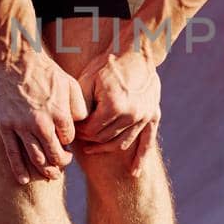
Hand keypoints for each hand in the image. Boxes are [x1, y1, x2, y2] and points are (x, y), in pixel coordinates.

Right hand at [0, 47, 88, 184]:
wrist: (13, 59)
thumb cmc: (44, 70)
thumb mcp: (69, 83)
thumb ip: (77, 105)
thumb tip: (80, 124)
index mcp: (59, 113)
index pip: (68, 140)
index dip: (68, 143)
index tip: (65, 142)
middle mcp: (41, 123)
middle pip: (54, 155)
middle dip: (60, 164)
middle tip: (62, 165)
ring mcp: (21, 126)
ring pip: (35, 158)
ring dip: (44, 171)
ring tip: (50, 175)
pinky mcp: (4, 126)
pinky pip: (12, 153)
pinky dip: (19, 169)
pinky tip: (24, 180)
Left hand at [76, 38, 161, 175]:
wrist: (136, 51)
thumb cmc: (107, 64)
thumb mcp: (86, 80)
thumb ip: (79, 106)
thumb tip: (72, 127)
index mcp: (114, 107)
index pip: (91, 131)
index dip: (79, 133)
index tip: (71, 130)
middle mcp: (131, 115)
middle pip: (105, 138)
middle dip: (89, 139)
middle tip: (79, 137)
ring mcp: (144, 117)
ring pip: (122, 142)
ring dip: (106, 147)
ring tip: (92, 149)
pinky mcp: (153, 115)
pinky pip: (147, 141)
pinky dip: (140, 158)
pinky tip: (134, 172)